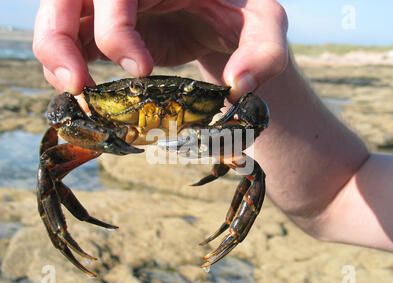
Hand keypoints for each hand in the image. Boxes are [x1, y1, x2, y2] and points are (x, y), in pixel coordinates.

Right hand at [33, 0, 287, 97]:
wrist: (224, 22)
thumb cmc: (243, 16)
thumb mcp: (265, 26)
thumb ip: (264, 52)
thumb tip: (238, 86)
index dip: (116, 27)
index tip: (142, 69)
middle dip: (62, 40)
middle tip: (79, 85)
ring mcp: (112, 7)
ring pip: (58, 18)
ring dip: (55, 56)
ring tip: (77, 91)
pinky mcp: (107, 30)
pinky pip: (72, 41)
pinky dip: (66, 66)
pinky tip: (84, 91)